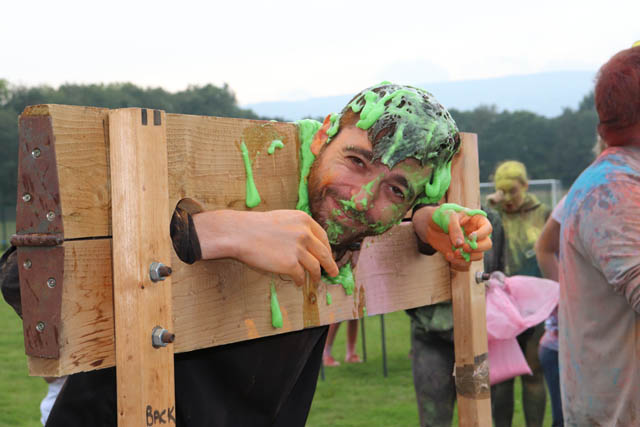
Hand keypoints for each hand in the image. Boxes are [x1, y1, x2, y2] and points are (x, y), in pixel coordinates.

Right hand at [193, 210, 338, 285]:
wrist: (240, 233)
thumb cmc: (257, 226)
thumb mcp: (283, 218)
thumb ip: (298, 228)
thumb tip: (308, 243)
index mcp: (304, 220)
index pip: (323, 237)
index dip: (327, 248)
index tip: (328, 256)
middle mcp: (305, 234)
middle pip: (324, 253)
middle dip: (330, 265)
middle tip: (334, 273)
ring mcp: (298, 249)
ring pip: (315, 267)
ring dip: (316, 276)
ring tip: (316, 282)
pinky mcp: (290, 264)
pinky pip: (301, 276)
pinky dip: (301, 281)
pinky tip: (299, 283)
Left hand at [412, 205, 492, 270]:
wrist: (430, 226)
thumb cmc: (442, 216)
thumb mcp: (448, 217)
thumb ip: (455, 229)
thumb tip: (460, 245)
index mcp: (477, 221)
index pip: (488, 229)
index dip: (481, 235)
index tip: (470, 236)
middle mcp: (477, 235)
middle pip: (487, 245)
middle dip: (476, 249)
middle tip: (464, 248)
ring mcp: (470, 246)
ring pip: (478, 256)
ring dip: (466, 257)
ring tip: (453, 253)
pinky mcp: (463, 255)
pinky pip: (466, 264)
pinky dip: (458, 263)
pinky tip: (448, 256)